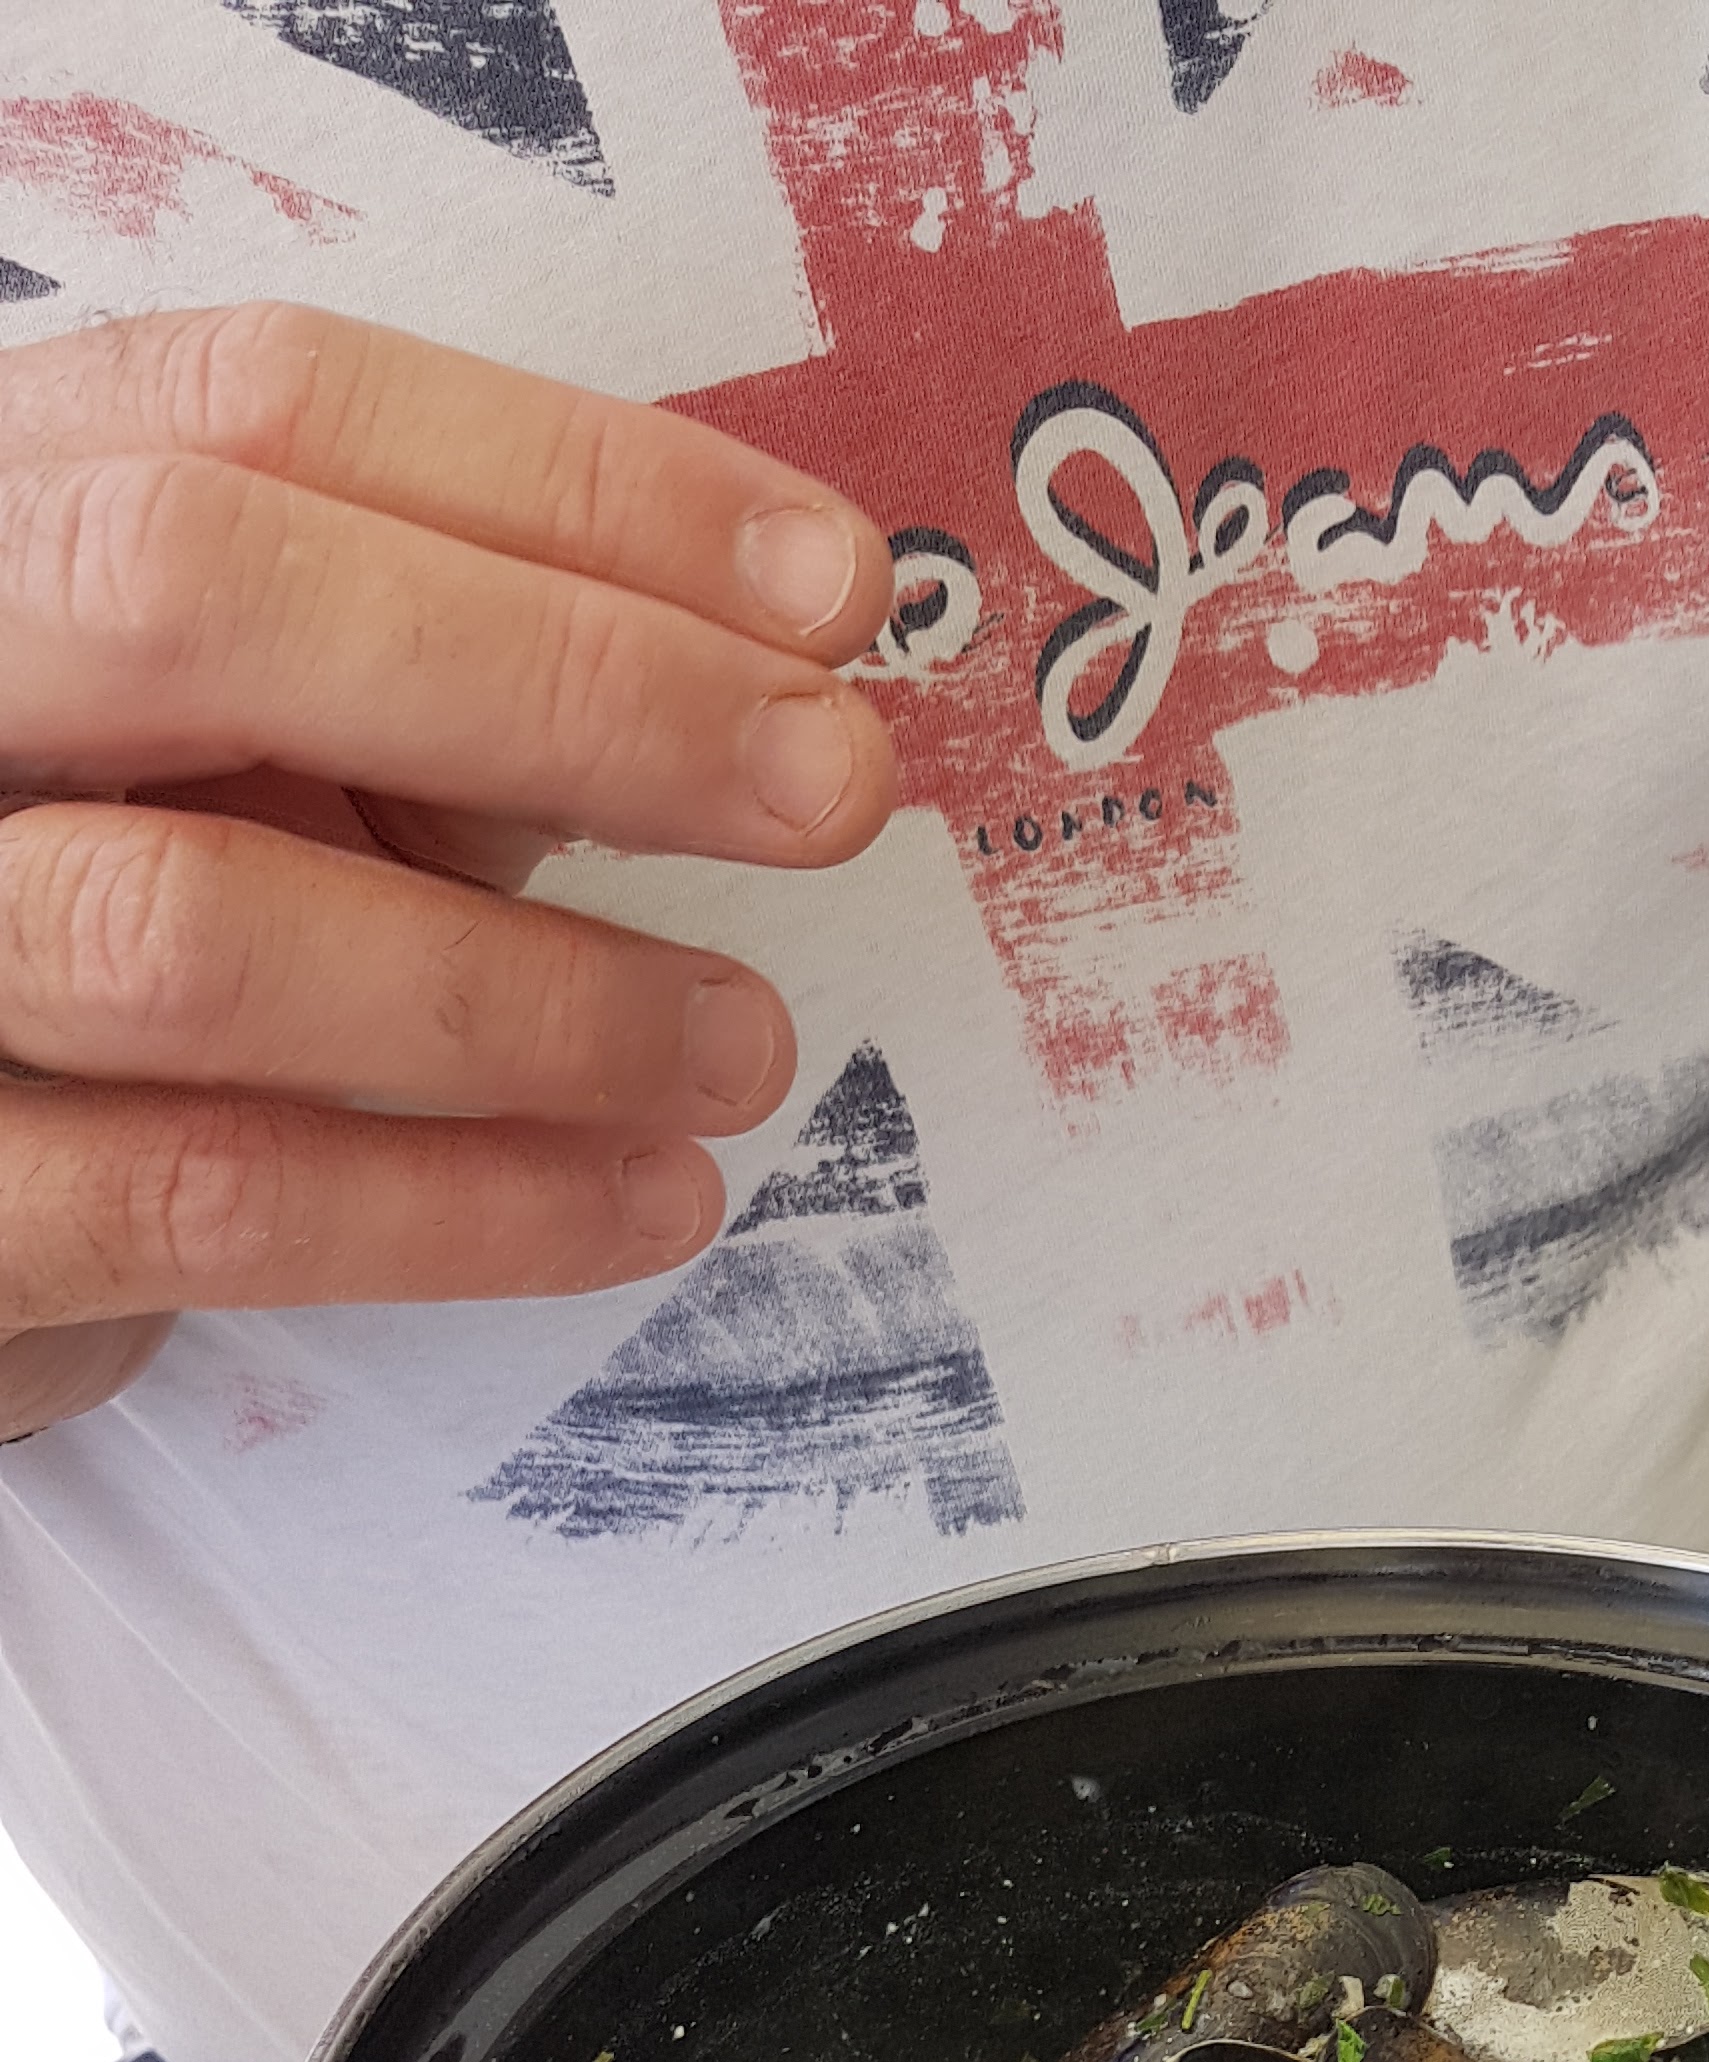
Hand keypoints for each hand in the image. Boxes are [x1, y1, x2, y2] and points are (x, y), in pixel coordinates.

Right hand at [0, 303, 897, 1436]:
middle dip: (568, 680)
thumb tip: (750, 710)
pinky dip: (467, 1208)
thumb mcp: (268, 752)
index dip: (576, 484)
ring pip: (194, 929)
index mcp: (2, 520)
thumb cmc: (121, 908)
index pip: (273, 408)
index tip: (828, 587)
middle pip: (197, 589)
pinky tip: (645, 1198)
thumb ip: (450, 703)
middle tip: (827, 786)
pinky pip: (207, 1198)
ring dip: (537, 997)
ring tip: (743, 1046)